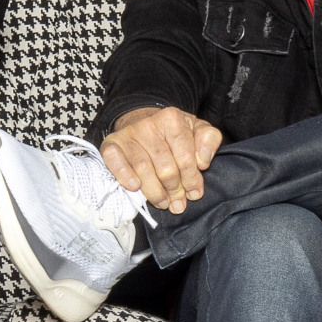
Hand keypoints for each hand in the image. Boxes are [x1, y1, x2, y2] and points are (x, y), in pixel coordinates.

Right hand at [101, 104, 222, 213]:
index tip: (195, 194)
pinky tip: (134, 187)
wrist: (144, 120)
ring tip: (163, 202)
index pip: (185, 156)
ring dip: (154, 191)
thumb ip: (209, 140)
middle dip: (174, 189)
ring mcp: (129, 134)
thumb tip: (203, 161)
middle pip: (165, 166)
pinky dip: (124, 175)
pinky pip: (114, 160)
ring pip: (143, 168)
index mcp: (172, 119)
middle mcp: (149, 124)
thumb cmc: (174, 131)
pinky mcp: (112, 143)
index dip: (191, 179)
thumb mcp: (197, 129)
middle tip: (178, 203)